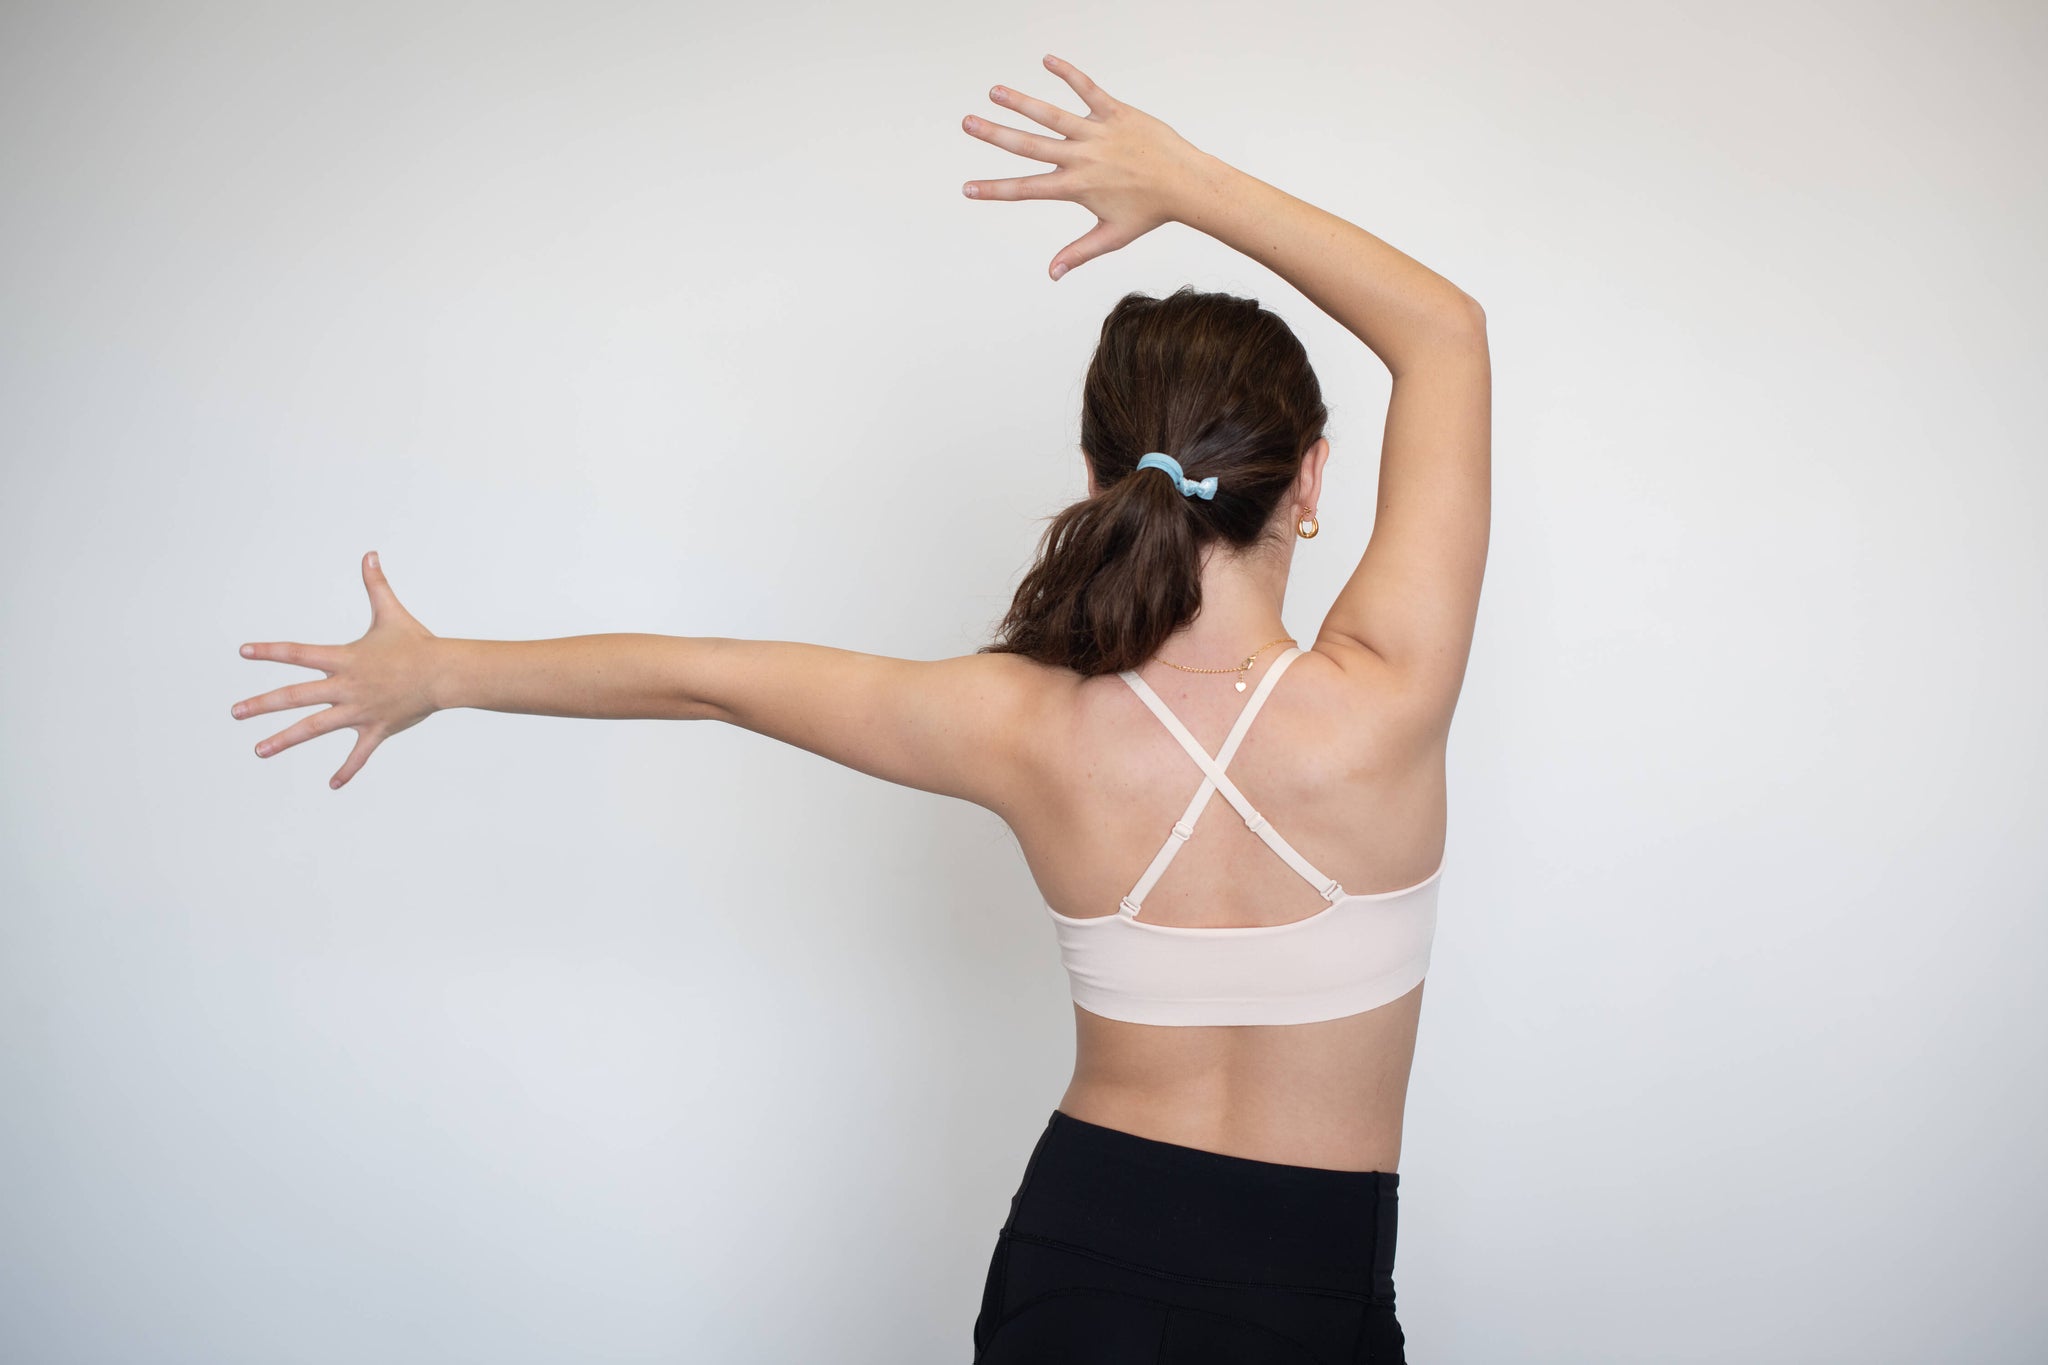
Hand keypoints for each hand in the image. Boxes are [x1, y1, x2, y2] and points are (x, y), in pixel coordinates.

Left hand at [231, 551, 441, 788]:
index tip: (244, 652)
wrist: (446, 673)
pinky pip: (359, 753)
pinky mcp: (376, 728)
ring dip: (285, 740)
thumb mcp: (392, 612)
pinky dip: (348, 770)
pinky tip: (332, 785)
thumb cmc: (417, 642)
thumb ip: (376, 585)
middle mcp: (346, 686)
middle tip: (234, 712)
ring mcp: (360, 710)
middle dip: (262, 704)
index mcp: (345, 659)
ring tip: (258, 751)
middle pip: (296, 696)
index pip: (299, 653)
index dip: (271, 651)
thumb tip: (369, 554)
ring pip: (315, 728)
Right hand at [961, 53, 1215, 280]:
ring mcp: (1097, 133)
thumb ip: (1077, 252)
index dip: (993, 190)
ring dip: (1020, 102)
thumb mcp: (1111, 236)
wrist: (1186, 183)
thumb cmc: (1151, 212)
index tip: (967, 188)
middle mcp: (1081, 158)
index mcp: (1075, 186)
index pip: (1025, 189)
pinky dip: (1068, 74)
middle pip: (1028, 145)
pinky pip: (1087, 89)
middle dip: (994, 134)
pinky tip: (1046, 60)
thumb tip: (1052, 274)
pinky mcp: (1115, 112)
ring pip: (1051, 114)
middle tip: (966, 123)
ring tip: (995, 91)